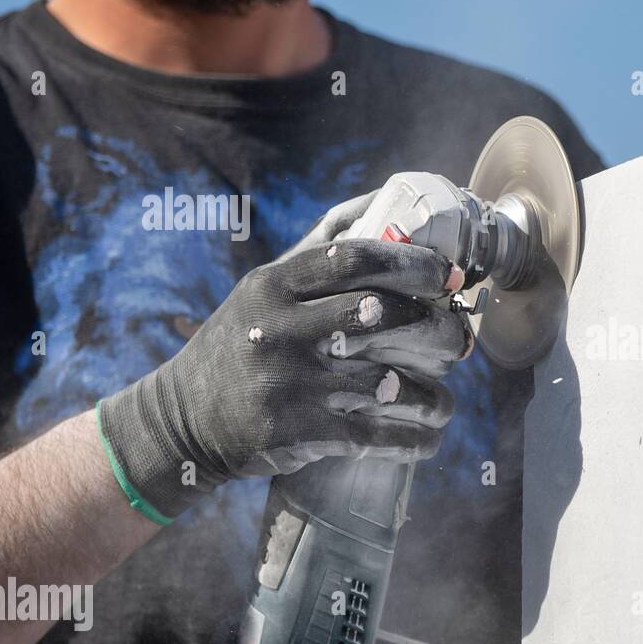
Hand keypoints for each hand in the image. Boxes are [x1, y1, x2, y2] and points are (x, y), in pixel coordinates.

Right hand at [97, 195, 472, 520]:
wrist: (182, 420)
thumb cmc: (242, 344)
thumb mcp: (263, 291)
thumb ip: (320, 254)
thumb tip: (383, 203)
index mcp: (274, 285)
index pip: (354, 258)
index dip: (413, 264)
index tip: (449, 275)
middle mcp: (278, 328)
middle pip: (382, 315)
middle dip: (436, 328)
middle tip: (460, 340)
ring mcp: (285, 382)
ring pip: (388, 383)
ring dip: (433, 397)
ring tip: (446, 403)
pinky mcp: (294, 432)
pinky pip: (374, 435)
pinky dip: (412, 440)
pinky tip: (431, 438)